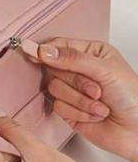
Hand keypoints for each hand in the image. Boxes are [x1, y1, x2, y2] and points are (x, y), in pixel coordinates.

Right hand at [37, 39, 137, 161]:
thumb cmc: (133, 97)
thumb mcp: (105, 71)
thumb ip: (72, 59)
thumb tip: (43, 50)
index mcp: (90, 53)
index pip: (59, 46)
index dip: (45, 51)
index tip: (34, 55)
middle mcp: (79, 70)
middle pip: (53, 69)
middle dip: (76, 83)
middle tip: (96, 91)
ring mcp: (72, 91)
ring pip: (54, 89)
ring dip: (80, 100)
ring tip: (99, 105)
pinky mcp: (68, 110)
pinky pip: (58, 107)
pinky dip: (78, 112)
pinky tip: (95, 115)